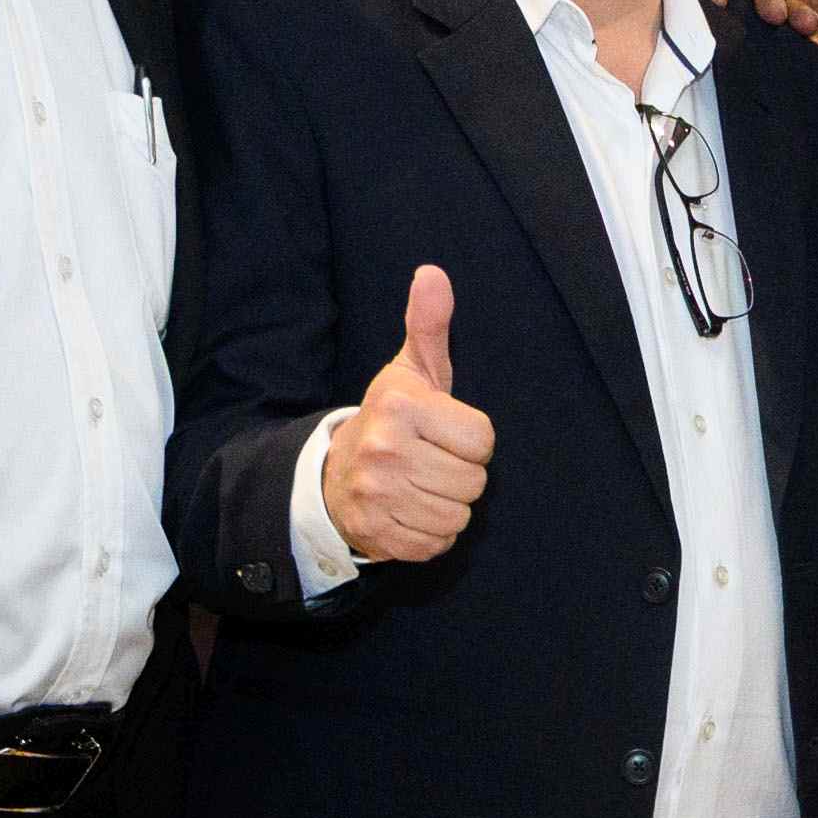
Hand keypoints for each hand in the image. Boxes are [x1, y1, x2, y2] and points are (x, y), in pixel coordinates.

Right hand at [324, 263, 496, 563]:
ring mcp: (378, 496)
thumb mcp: (410, 370)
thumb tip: (433, 274)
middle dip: (460, 473)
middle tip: (430, 460)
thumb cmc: (389, 419)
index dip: (470, 439)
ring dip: (447, 504)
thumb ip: (428, 324)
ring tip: (421, 484)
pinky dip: (432, 533)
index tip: (443, 432)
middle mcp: (385, 450)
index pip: (483, 440)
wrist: (333, 474)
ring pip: (459, 515)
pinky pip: (438, 543)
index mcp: (400, 406)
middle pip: (474, 481)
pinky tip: (411, 510)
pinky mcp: (378, 534)